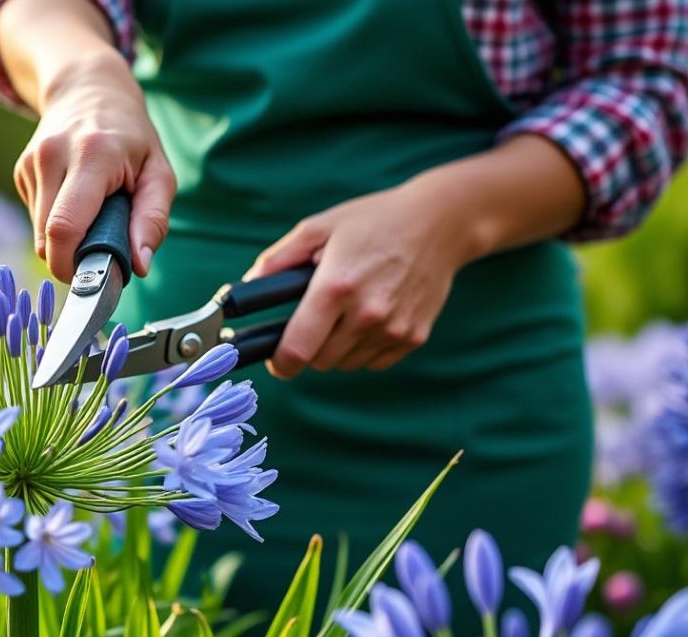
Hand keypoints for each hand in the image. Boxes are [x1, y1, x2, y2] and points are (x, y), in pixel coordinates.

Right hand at [13, 53, 175, 282]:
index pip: (64, 226)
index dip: (71, 264)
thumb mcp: (159, 172)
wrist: (89, 89)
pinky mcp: (21, 170)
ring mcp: (31, 162)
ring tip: (92, 216)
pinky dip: (55, 222)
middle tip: (101, 250)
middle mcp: (53, 155)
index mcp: (92, 155)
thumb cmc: (131, 137)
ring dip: (65, 239)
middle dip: (71, 258)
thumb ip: (153, 219)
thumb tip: (140, 265)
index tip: (93, 276)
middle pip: (47, 237)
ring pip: (39, 232)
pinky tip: (74, 200)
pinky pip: (35, 218)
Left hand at [245, 181, 486, 376]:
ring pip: (345, 364)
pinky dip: (364, 348)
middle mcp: (367, 314)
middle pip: (319, 362)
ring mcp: (393, 329)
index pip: (297, 350)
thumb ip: (277, 260)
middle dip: (308, 347)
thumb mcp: (319, 227)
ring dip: (336, 348)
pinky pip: (373, 361)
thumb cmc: (374, 221)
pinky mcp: (414, 337)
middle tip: (313, 320)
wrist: (439, 223)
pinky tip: (370, 316)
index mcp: (336, 287)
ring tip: (345, 312)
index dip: (279, 362)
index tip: (275, 359)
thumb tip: (247, 286)